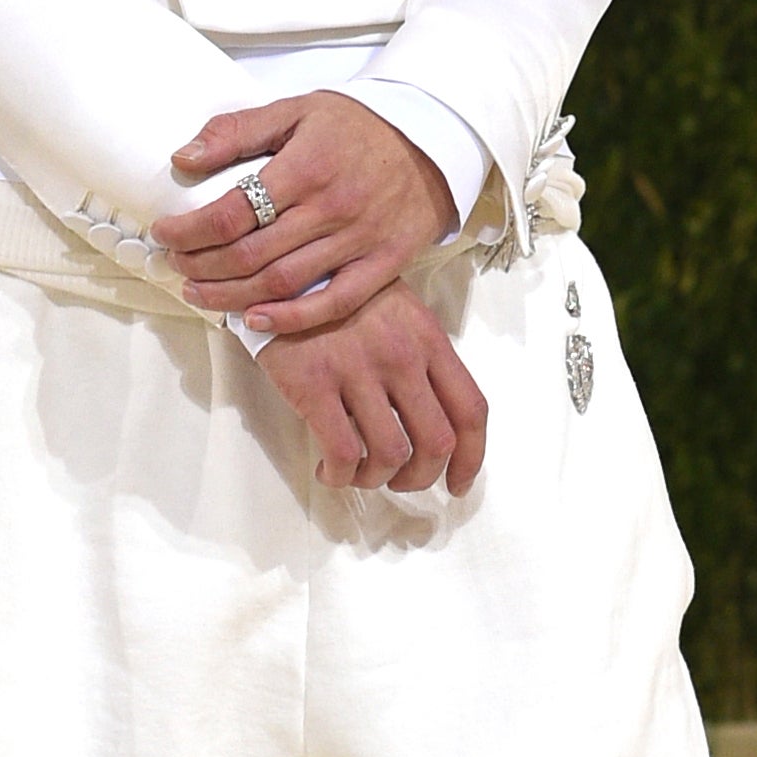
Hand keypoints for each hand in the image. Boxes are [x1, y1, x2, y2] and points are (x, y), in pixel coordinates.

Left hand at [156, 91, 456, 335]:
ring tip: (198, 293)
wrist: (433, 139)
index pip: (232, 211)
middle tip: (175, 265)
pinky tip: (254, 319)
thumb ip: (237, 130)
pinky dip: (290, 318)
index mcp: (305, 167)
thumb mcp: (296, 109)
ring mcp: (359, 240)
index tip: (164, 232)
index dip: (189, 229)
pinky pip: (333, 303)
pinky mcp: (383, 265)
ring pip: (282, 283)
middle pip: (250, 254)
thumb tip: (183, 157)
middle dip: (201, 265)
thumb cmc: (357, 125)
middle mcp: (331, 208)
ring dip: (230, 296)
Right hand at [255, 280, 488, 496]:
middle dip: (421, 478)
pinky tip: (329, 469)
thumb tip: (437, 423)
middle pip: (436, 443)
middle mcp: (402, 355)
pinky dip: (340, 474)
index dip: (471, 458)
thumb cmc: (344, 298)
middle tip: (400, 482)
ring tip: (359, 473)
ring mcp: (358, 368)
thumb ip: (424, 361)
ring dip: (377, 479)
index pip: (470, 410)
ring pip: (391, 454)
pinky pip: (342, 452)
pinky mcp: (314, 383)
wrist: (284, 273)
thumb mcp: (400, 314)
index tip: (458, 484)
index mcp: (429, 339)